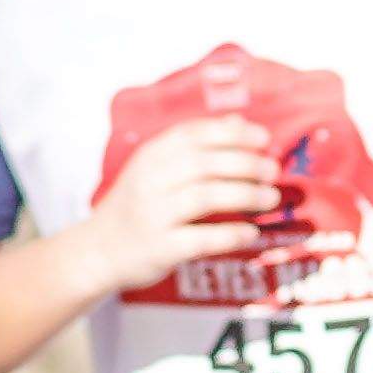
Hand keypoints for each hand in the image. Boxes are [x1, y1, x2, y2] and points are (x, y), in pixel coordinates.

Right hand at [77, 114, 279, 290]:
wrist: (98, 250)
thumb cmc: (137, 205)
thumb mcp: (156, 167)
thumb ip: (195, 145)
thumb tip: (239, 122)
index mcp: (151, 156)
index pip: (195, 134)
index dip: (233, 134)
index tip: (263, 138)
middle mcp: (150, 181)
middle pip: (205, 164)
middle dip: (246, 164)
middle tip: (273, 171)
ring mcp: (153, 215)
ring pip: (205, 197)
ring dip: (245, 195)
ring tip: (271, 198)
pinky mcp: (160, 248)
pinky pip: (201, 239)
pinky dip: (230, 235)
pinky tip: (252, 233)